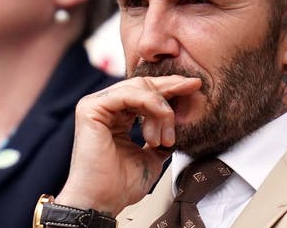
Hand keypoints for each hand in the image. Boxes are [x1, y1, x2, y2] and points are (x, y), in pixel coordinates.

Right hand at [56, 75, 200, 215]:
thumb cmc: (121, 184)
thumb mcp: (153, 155)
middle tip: (193, 87)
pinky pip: (129, 94)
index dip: (171, 88)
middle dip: (171, 87)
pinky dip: (151, 104)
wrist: (103, 202)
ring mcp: (96, 105)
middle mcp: (105, 106)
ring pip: (140, 87)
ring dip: (162, 109)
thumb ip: (162, 136)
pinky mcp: (91, 108)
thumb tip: (181, 126)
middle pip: (143, 84)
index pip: (146, 93)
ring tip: (168, 137)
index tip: (195, 86)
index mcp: (116, 115)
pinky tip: (162, 119)